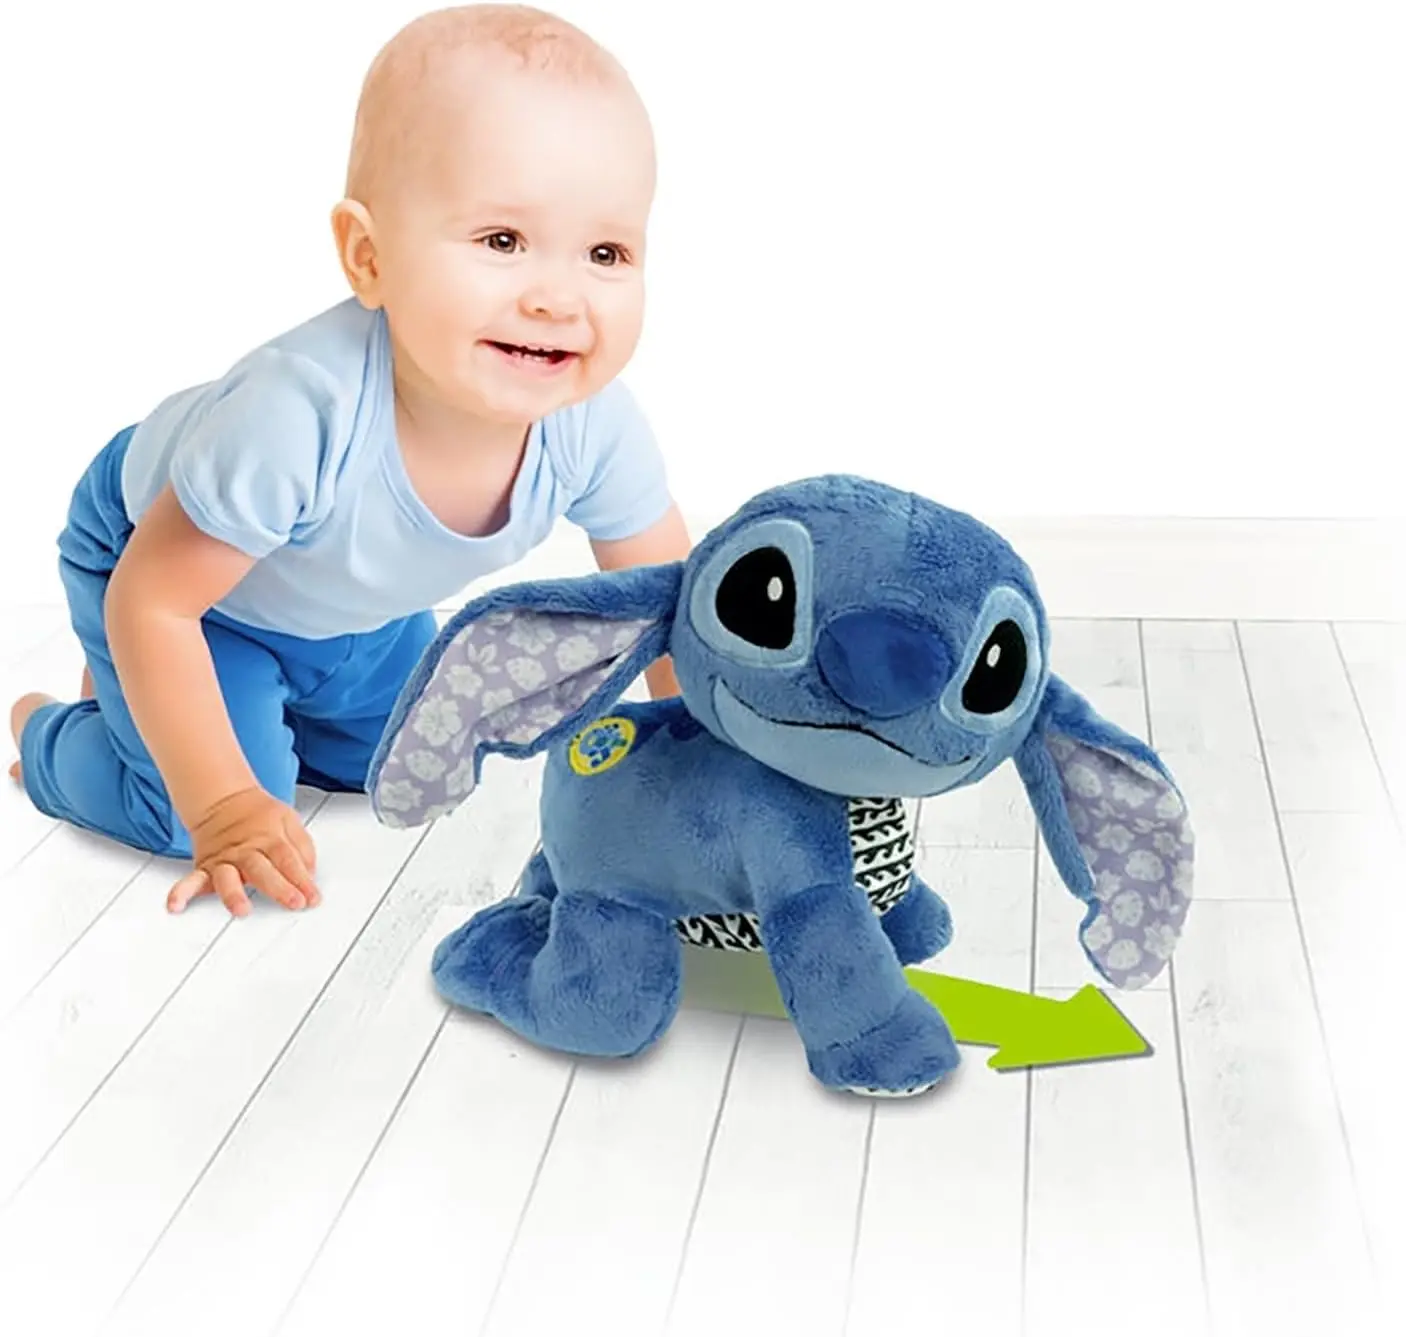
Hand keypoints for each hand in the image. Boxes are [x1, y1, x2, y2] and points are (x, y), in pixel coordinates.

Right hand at [167, 786, 320, 916]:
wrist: (223, 800)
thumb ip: (303, 847)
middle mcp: (246, 851)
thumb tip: (310, 875)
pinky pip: (191, 881)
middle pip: (263, 869)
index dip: (303, 879)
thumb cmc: (259, 815)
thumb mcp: (289, 821)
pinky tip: (175, 905)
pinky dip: (181, 893)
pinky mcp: (205, 868)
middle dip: (280, 888)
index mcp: (270, 838)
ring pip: (228, 878)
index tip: (312, 897)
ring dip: (234, 894)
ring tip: (241, 909)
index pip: (289, 860)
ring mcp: (224, 860)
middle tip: (294, 902)